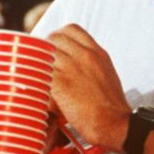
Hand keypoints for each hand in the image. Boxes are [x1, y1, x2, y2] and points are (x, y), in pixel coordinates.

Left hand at [48, 24, 130, 151]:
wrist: (115, 124)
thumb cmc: (111, 105)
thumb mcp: (106, 73)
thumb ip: (90, 63)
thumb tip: (72, 63)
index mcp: (96, 52)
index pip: (71, 29)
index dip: (58, 36)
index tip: (53, 45)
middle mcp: (84, 56)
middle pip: (53, 38)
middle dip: (45, 48)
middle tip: (43, 63)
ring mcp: (71, 68)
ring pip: (44, 54)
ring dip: (40, 65)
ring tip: (40, 77)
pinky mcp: (60, 84)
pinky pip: (41, 73)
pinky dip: (38, 79)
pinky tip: (40, 89)